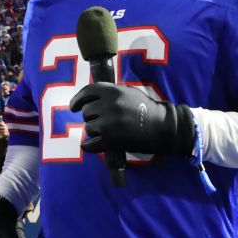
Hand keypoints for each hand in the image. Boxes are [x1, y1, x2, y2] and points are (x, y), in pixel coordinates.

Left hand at [69, 83, 193, 155]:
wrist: (164, 127)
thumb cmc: (148, 109)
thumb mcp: (129, 93)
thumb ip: (111, 93)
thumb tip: (91, 97)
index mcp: (114, 91)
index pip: (88, 92)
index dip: (78, 99)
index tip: (73, 107)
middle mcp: (109, 105)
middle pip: (87, 112)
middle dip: (92, 117)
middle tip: (101, 121)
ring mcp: (109, 123)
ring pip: (89, 128)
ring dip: (94, 131)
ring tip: (106, 132)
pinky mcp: (111, 140)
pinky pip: (90, 145)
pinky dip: (88, 146)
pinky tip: (88, 145)